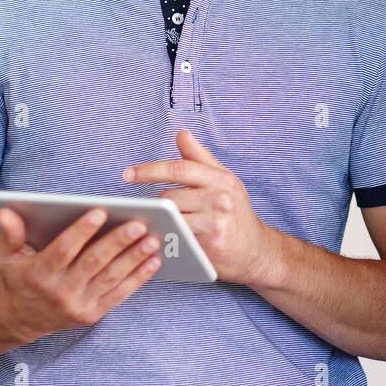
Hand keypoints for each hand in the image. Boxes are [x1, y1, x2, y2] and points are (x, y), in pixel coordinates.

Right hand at [0, 206, 161, 342]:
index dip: (82, 231)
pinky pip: (119, 294)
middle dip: (118, 242)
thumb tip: (6, 211)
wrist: (20, 320)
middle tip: (139, 223)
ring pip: (111, 278)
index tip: (100, 212)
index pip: (63, 250)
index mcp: (39, 273)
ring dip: (134, 258)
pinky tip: (153, 260)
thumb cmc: (18, 279)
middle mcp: (60, 292)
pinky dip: (138, 278)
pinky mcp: (92, 315)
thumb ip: (10, 233)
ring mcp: (78, 306)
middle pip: (93, 263)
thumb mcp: (5, 256)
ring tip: (152, 239)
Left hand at [122, 128, 274, 284]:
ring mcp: (217, 219)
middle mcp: (220, 196)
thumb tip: (181, 133)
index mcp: (220, 177)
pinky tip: (162, 239)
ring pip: (172, 216)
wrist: (257, 251)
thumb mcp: (223, 181)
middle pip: (170, 195)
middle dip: (156, 204)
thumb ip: (200, 158)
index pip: (179, 168)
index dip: (150, 170)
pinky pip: (179, 237)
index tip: (128, 174)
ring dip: (160, 220)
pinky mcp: (213, 242)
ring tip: (156, 225)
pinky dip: (167, 237)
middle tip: (147, 211)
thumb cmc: (236, 215)